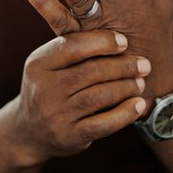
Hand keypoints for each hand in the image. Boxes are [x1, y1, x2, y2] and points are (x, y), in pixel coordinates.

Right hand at [12, 29, 149, 163]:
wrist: (29, 131)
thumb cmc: (49, 88)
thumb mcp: (48, 64)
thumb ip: (73, 49)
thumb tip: (117, 36)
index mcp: (38, 64)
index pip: (73, 46)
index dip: (102, 42)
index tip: (124, 42)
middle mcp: (43, 89)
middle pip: (91, 71)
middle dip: (123, 66)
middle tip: (143, 64)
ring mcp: (56, 115)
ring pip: (100, 96)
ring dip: (126, 87)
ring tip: (140, 82)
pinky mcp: (69, 136)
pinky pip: (103, 124)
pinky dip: (125, 113)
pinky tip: (139, 105)